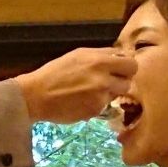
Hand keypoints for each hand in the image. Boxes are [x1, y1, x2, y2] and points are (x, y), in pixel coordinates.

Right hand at [13, 47, 136, 123]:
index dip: (126, 67)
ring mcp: (100, 96)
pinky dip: (96, 104)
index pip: (130, 63)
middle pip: (129, 80)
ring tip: (92, 91)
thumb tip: (120, 57)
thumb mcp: (78, 55)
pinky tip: (82, 101)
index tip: (120, 70)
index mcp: (99, 60)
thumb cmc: (55, 73)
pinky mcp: (95, 111)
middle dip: (122, 80)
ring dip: (109, 93)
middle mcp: (103, 78)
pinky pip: (104, 106)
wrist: (37, 95)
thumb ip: (101, 56)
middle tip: (111, 82)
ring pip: (117, 94)